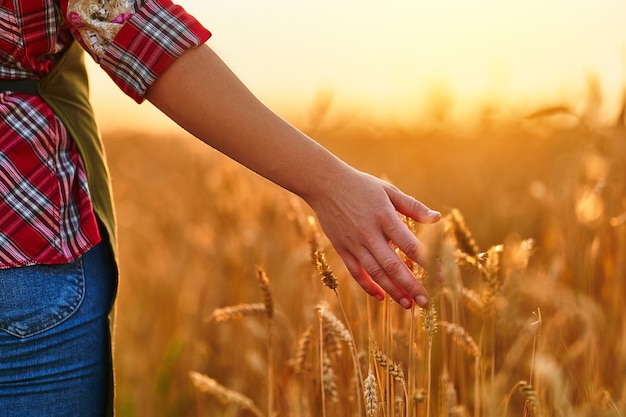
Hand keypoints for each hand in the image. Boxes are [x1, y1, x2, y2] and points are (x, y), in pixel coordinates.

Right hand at [306, 168, 439, 308]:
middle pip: (393, 265)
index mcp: (385, 217)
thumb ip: (413, 206)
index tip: (441, 277)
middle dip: (411, 285)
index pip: (410, 245)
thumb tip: (437, 219)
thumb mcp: (388, 190)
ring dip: (393, 290)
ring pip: (375, 272)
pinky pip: (355, 272)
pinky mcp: (342, 248)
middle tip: (426, 302)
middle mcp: (369, 233)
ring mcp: (354, 243)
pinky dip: (367, 286)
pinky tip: (380, 297)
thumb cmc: (361, 185)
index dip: (427, 263)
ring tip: (408, 304)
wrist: (324, 184)